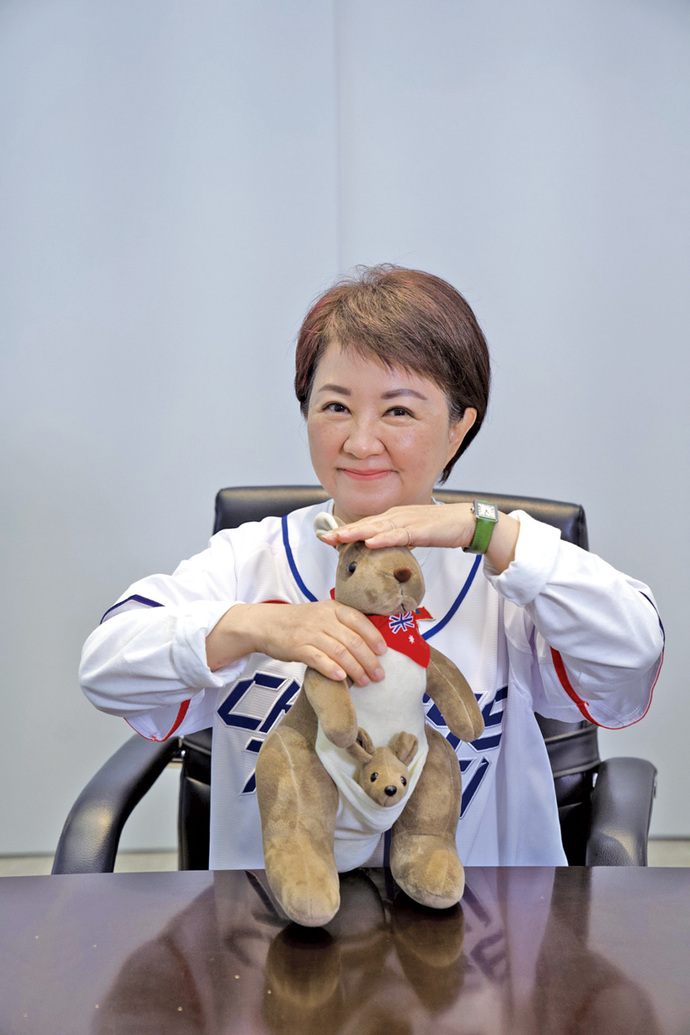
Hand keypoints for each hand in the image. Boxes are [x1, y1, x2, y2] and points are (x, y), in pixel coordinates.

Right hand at [206, 600, 386, 685]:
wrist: (266, 624)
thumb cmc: (299, 622)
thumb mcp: (322, 615)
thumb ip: (343, 625)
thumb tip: (371, 645)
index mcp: (333, 608)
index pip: (359, 621)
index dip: (374, 637)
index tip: (384, 652)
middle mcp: (322, 618)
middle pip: (352, 640)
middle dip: (369, 660)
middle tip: (379, 675)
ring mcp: (309, 632)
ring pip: (339, 651)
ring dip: (355, 669)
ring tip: (364, 681)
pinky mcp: (297, 647)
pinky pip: (318, 659)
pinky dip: (332, 669)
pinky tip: (341, 678)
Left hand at [319, 503, 519, 573]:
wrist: (465, 522)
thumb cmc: (440, 528)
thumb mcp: (412, 534)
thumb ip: (396, 539)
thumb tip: (382, 550)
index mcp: (394, 518)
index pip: (366, 525)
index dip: (346, 530)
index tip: (327, 537)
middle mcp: (397, 516)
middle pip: (366, 524)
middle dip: (344, 531)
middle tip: (324, 537)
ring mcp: (407, 521)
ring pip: (377, 528)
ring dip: (357, 533)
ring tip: (339, 537)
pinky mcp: (419, 529)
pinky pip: (398, 535)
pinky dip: (383, 538)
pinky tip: (370, 542)